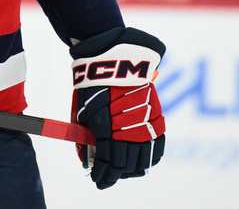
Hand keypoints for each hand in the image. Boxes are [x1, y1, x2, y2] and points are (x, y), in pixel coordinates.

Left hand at [70, 27, 165, 188]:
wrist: (114, 59)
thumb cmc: (92, 86)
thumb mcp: (81, 113)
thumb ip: (84, 139)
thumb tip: (86, 162)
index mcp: (108, 128)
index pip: (108, 163)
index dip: (102, 174)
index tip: (96, 180)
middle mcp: (130, 129)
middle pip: (126, 164)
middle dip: (114, 175)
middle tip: (106, 178)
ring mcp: (145, 124)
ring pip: (143, 159)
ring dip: (132, 169)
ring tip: (122, 172)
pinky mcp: (156, 117)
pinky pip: (157, 146)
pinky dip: (149, 158)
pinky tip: (142, 162)